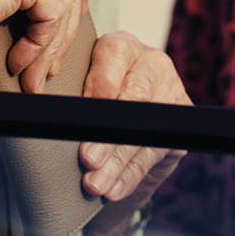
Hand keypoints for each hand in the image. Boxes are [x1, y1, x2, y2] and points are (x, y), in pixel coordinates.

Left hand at [79, 31, 189, 214]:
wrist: (128, 114)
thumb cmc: (93, 97)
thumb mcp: (82, 87)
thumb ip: (74, 97)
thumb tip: (52, 123)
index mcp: (121, 46)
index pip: (111, 64)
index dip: (96, 94)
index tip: (78, 121)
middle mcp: (151, 63)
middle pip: (133, 99)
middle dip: (108, 135)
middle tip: (87, 160)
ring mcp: (172, 89)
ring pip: (145, 129)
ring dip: (118, 163)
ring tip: (95, 184)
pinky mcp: (182, 120)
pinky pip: (157, 150)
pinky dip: (131, 174)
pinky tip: (114, 189)